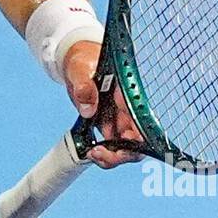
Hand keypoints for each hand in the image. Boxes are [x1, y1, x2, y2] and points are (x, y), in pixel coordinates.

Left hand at [62, 39, 144, 168]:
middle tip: (100, 153)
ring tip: (92, 153)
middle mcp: (126, 109)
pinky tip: (89, 151)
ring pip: (124, 147)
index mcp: (126, 94)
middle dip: (123, 153)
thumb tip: (89, 107)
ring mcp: (117, 118)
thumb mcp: (80, 69)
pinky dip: (101, 153)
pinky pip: (110, 145)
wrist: (76, 61)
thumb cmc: (82, 60)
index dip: (138, 137)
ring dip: (111, 156)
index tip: (125, 142)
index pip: (142, 120)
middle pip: (137, 140)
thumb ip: (84, 85)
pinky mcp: (105, 124)